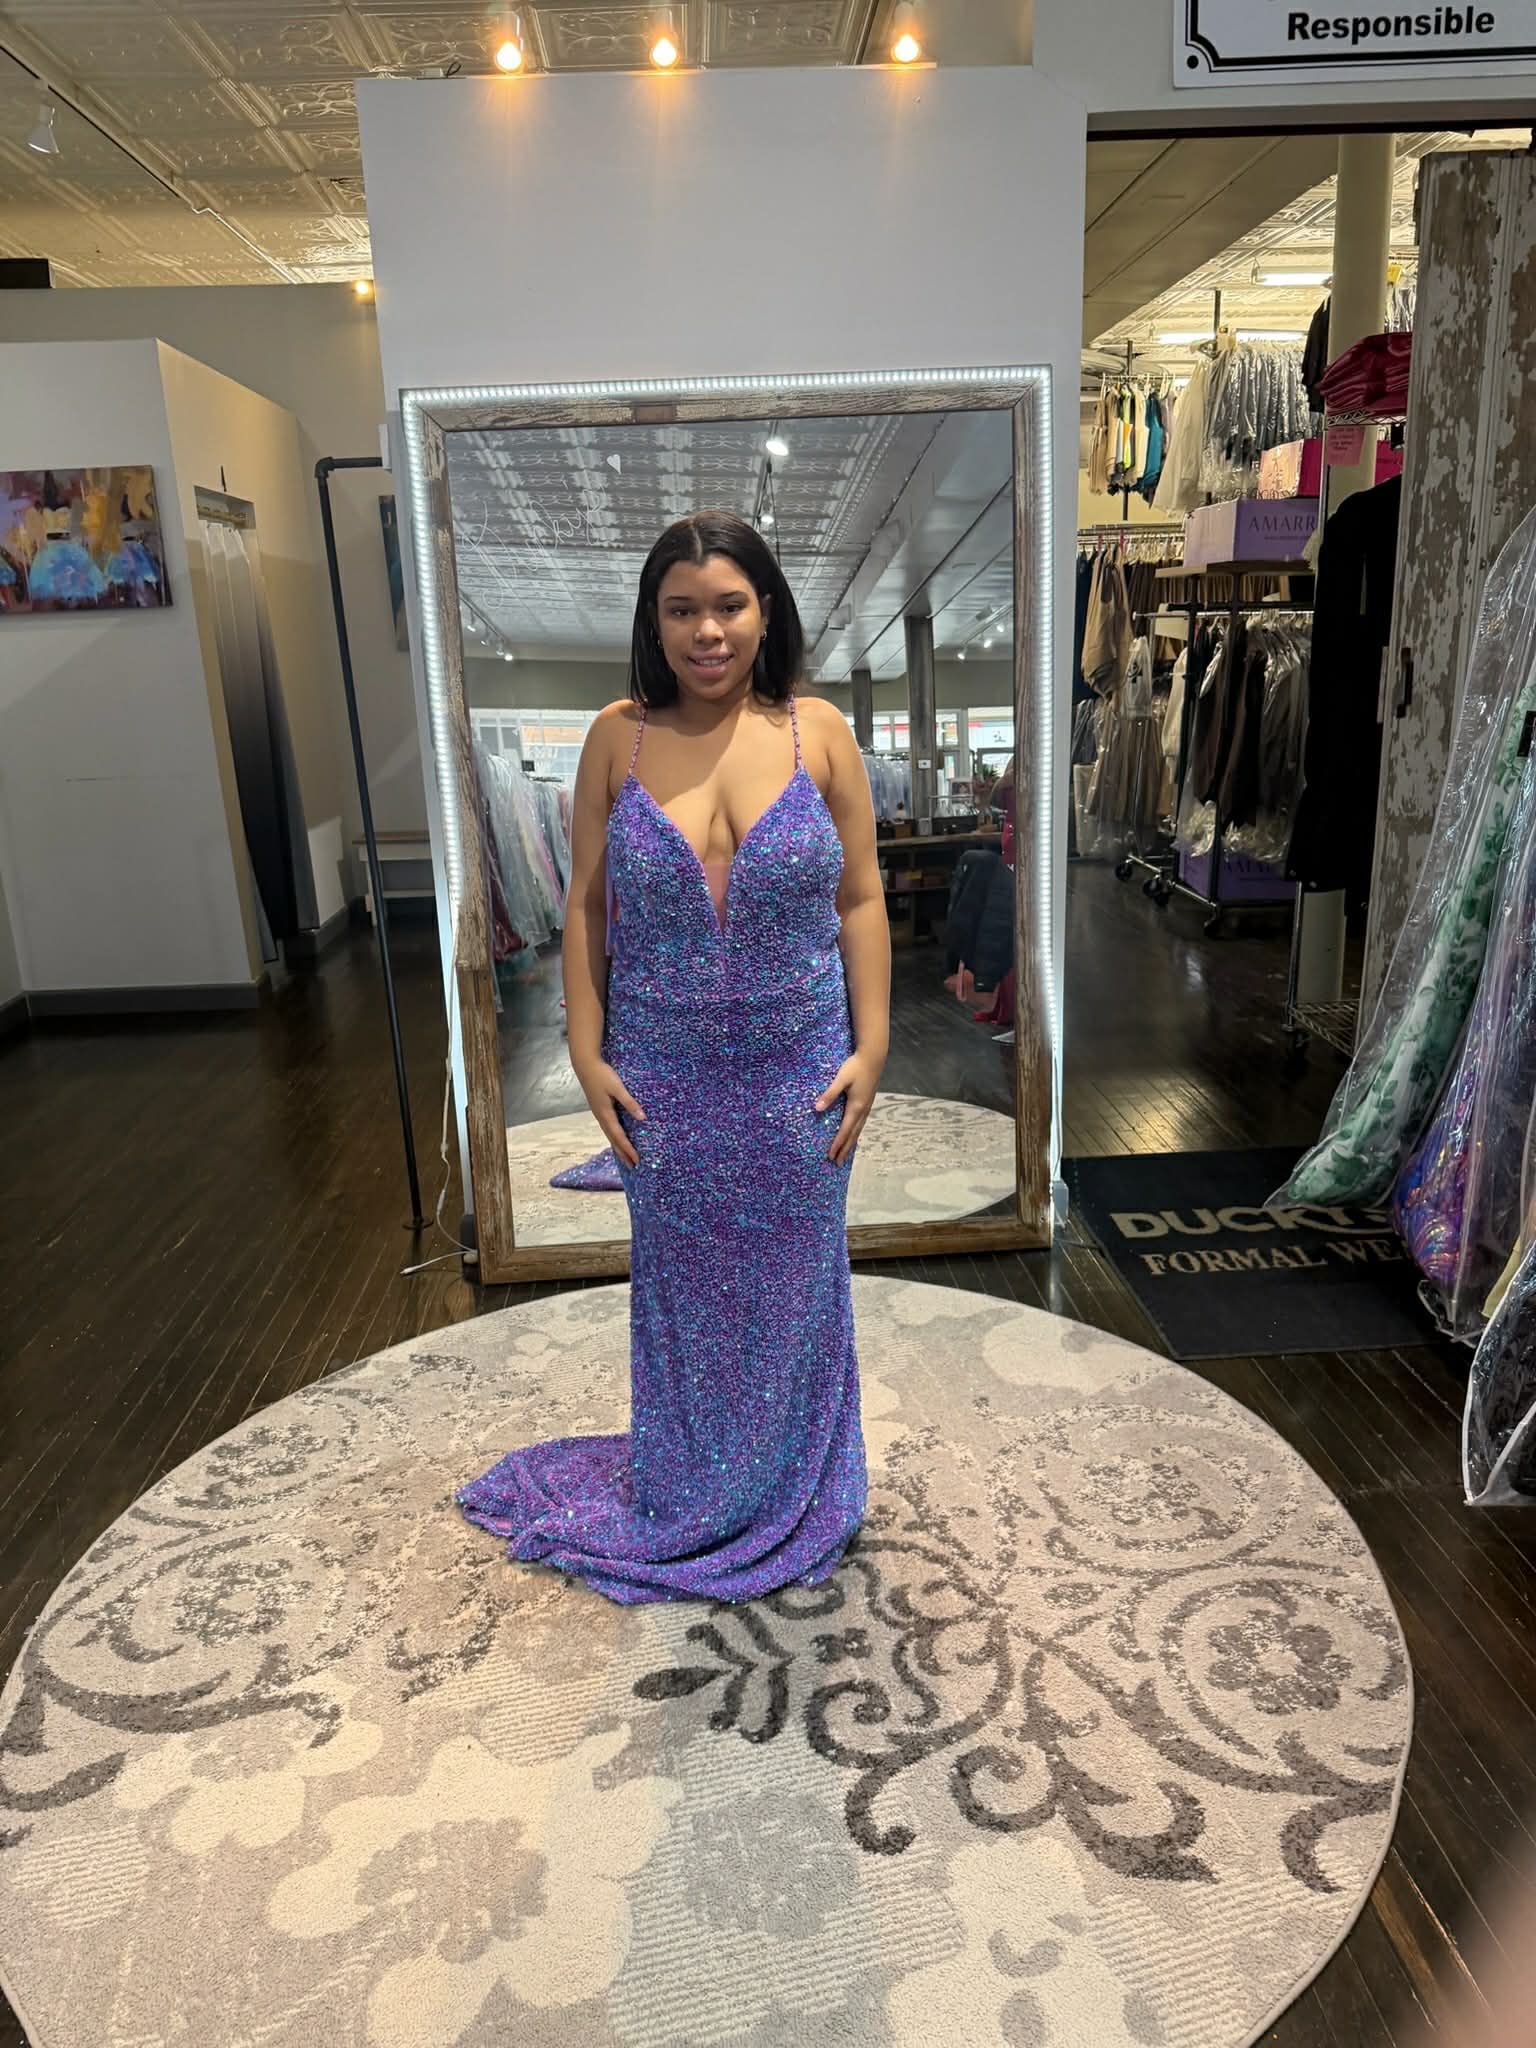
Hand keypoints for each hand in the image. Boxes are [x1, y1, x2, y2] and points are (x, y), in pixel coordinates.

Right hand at [575, 1059, 645, 1168]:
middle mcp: (601, 1117)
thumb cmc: (602, 1075)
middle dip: (623, 1153)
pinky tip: (617, 1138)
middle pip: (613, 1140)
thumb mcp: (618, 1088)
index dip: (628, 1149)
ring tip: (625, 1157)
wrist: (585, 1065)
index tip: (637, 1160)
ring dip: (618, 1147)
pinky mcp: (599, 1109)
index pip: (619, 1136)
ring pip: (609, 1135)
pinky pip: (607, 1128)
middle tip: (632, 1166)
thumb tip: (642, 1118)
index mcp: (606, 1114)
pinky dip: (613, 1137)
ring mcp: (599, 1114)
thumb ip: (629, 1102)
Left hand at [815, 1051, 881, 1166]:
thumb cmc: (855, 1066)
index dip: (837, 1144)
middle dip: (844, 1149)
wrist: (873, 1057)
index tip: (831, 1156)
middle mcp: (863, 1110)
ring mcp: (867, 1107)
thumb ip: (829, 1094)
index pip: (845, 1130)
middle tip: (837, 1163)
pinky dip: (856, 1133)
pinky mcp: (868, 1102)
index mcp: (856, 1106)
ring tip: (845, 1154)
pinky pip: (861, 1123)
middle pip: (853, 1134)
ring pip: (858, 1130)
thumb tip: (817, 1108)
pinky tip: (853, 1134)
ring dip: (851, 1143)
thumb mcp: (841, 1078)